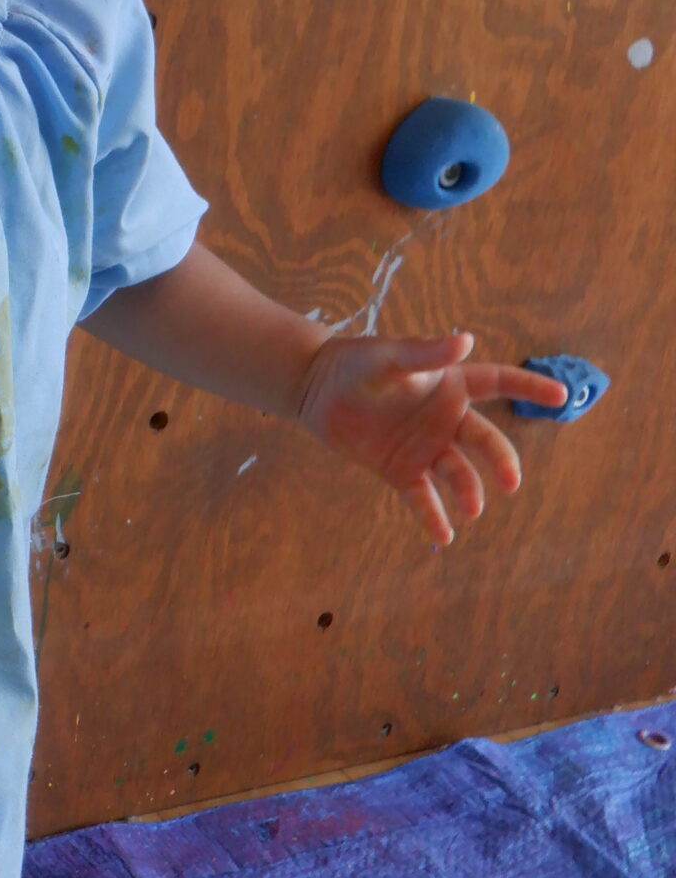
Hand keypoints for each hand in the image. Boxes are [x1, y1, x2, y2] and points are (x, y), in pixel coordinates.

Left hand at [295, 332, 569, 544]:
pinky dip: (433, 518)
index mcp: (449, 385)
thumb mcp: (387, 356)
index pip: (498, 383)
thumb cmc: (355, 363)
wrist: (316, 389)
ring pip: (459, 473)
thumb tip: (466, 339)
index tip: (562, 395)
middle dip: (501, 461)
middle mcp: (445, 420)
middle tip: (509, 483)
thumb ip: (424, 353)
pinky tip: (442, 538)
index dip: (529, 387)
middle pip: (485, 441)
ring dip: (469, 492)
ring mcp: (426, 448)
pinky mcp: (402, 471)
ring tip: (472, 510)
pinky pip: (423, 498)